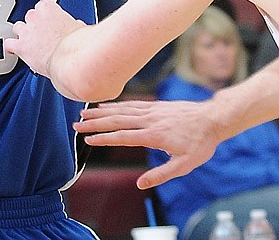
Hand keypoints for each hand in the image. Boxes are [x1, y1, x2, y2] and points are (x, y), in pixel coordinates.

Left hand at [3, 0, 80, 76]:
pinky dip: (11, 47)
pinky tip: (13, 50)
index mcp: (49, 8)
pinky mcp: (21, 46)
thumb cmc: (77, 44)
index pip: (43, 6)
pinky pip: (9, 44)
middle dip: (35, 25)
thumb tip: (77, 27)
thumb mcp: (79, 28)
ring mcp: (27, 31)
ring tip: (28, 41)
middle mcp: (35, 16)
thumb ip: (73, 24)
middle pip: (30, 15)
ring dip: (22, 34)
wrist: (70, 58)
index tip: (49, 22)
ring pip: (18, 27)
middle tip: (42, 35)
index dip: (46, 16)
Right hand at [74, 99, 218, 187]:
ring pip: (121, 110)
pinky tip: (106, 106)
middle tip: (76, 125)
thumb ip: (161, 175)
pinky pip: (131, 104)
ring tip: (85, 113)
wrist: (212, 119)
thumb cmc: (200, 144)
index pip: (123, 137)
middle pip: (116, 120)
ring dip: (101, 112)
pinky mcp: (154, 105)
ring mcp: (151, 110)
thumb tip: (140, 183)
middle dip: (95, 123)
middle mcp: (149, 119)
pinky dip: (116, 105)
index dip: (103, 139)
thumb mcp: (184, 165)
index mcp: (154, 135)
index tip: (88, 141)